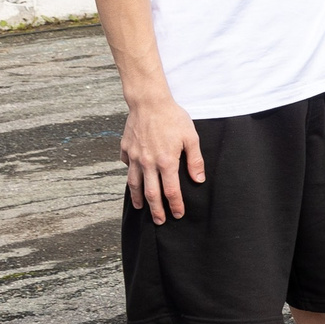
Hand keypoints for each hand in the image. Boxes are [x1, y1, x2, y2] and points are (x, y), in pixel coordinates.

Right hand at [122, 92, 204, 221]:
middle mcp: (148, 163)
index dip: (175, 205)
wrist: (149, 102)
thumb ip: (195, 161)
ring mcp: (134, 157)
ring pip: (134, 184)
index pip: (171, 191)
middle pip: (151, 193)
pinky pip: (127, 167)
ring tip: (141, 208)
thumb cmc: (173, 118)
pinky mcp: (125, 149)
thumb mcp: (191, 137)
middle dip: (156, 210)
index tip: (178, 214)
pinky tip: (134, 181)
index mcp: (166, 162)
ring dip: (138, 199)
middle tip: (160, 221)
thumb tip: (198, 180)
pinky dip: (130, 176)